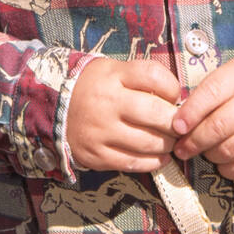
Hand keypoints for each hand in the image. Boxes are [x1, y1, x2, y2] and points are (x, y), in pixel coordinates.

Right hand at [67, 58, 182, 172]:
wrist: (54, 107)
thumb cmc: (94, 88)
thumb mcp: (113, 70)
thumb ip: (143, 79)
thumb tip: (177, 100)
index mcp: (112, 76)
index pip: (154, 77)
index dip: (172, 88)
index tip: (174, 96)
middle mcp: (106, 103)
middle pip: (156, 113)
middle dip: (175, 122)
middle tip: (179, 125)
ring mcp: (100, 131)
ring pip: (148, 142)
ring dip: (167, 144)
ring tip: (170, 141)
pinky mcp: (96, 155)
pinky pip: (133, 162)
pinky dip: (152, 162)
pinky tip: (159, 157)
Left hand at [170, 53, 233, 180]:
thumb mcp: (232, 74)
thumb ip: (207, 93)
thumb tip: (180, 121)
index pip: (212, 93)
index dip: (190, 113)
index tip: (176, 127)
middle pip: (219, 127)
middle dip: (194, 141)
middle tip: (181, 148)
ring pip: (230, 149)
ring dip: (210, 155)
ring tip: (204, 152)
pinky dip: (228, 169)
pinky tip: (222, 161)